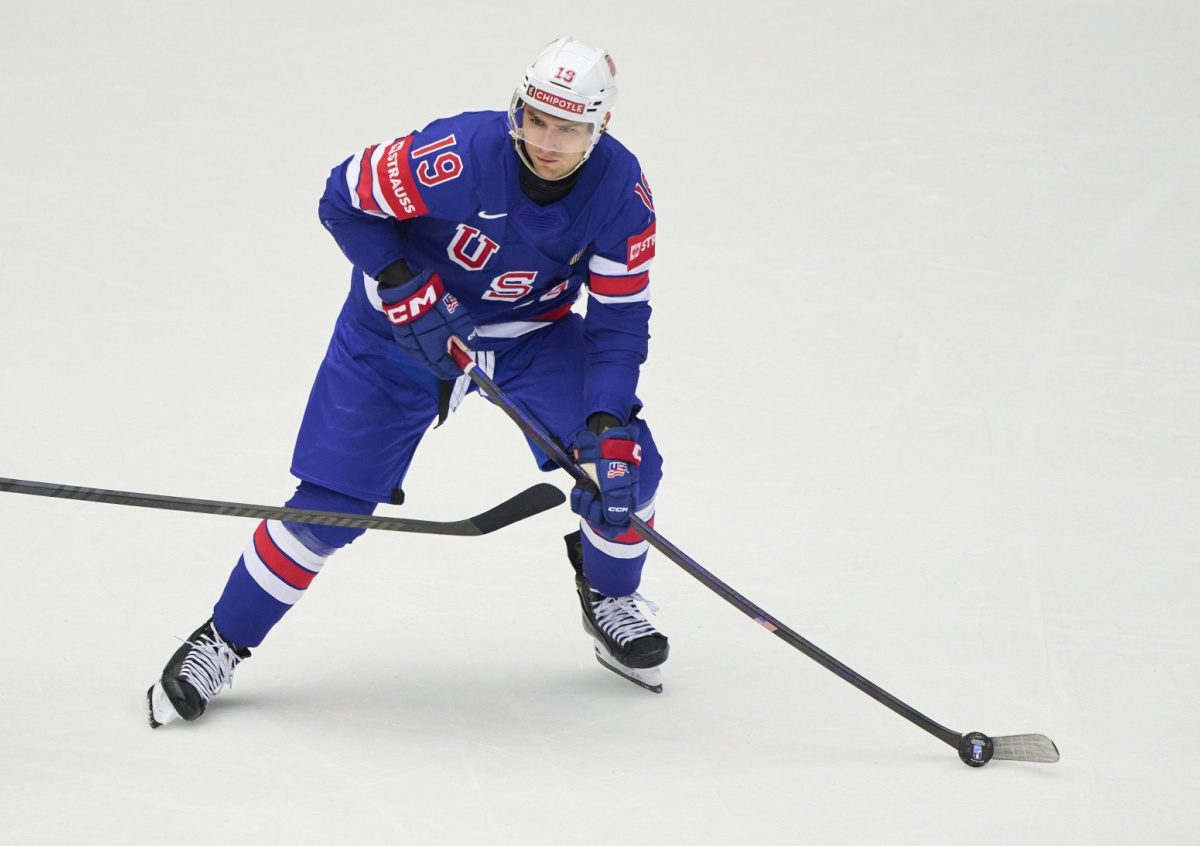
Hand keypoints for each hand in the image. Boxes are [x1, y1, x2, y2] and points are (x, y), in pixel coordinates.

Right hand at [380, 269, 474, 379]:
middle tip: (455, 355)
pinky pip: (416, 349)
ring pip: (424, 358)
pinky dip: (425, 348)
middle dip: (446, 363)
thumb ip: (468, 338)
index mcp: (433, 354)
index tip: (464, 367)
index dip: (456, 369)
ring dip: (435, 355)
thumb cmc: (435, 309)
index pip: (446, 370)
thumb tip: (470, 348)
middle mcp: (419, 355)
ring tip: (444, 344)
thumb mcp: (459, 322)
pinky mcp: (401, 338)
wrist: (409, 294)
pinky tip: (430, 338)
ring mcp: (408, 347)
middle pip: (434, 366)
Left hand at [570, 424, 640, 538]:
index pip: (619, 525)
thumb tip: (618, 526)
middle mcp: (611, 501)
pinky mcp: (585, 489)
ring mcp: (597, 495)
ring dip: (585, 502)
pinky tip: (581, 487)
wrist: (598, 442)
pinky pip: (577, 504)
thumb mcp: (618, 484)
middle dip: (595, 512)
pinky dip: (577, 497)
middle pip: (601, 522)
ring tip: (588, 487)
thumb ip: (617, 506)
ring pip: (587, 513)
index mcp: (625, 501)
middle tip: (595, 497)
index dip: (612, 529)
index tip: (608, 528)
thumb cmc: (613, 461)